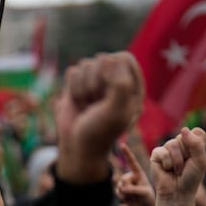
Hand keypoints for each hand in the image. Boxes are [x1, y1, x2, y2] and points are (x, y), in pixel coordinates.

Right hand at [55, 52, 143, 183]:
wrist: (78, 146)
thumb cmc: (100, 131)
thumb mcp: (116, 111)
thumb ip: (120, 83)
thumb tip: (106, 59)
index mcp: (132, 84)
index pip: (124, 59)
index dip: (113, 73)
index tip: (108, 93)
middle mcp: (115, 79)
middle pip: (103, 59)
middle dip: (95, 83)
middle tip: (97, 104)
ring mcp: (95, 80)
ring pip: (85, 65)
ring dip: (83, 89)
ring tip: (88, 106)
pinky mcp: (78, 83)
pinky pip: (72, 72)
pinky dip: (73, 89)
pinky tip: (79, 104)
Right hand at [115, 142, 155, 205]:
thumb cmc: (148, 198)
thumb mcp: (144, 193)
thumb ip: (133, 189)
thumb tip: (121, 188)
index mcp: (138, 173)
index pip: (132, 162)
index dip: (127, 153)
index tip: (122, 145)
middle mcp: (131, 176)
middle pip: (123, 179)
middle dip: (128, 187)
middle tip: (136, 193)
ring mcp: (125, 183)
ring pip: (119, 186)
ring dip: (126, 193)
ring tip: (134, 196)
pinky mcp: (120, 190)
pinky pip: (117, 192)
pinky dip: (122, 196)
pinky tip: (128, 199)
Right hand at [149, 127, 205, 205]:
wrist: (177, 193)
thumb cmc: (190, 178)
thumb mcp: (200, 160)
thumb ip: (196, 143)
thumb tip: (183, 129)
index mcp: (193, 144)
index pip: (197, 132)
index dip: (197, 144)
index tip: (196, 158)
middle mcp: (180, 144)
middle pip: (184, 136)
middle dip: (186, 153)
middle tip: (185, 166)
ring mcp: (167, 148)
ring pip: (173, 143)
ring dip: (177, 161)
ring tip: (176, 170)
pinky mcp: (156, 155)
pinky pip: (162, 152)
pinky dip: (167, 163)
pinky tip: (167, 170)